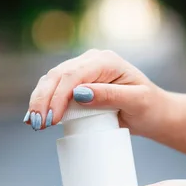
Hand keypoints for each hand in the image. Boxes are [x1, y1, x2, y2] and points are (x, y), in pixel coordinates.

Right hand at [24, 49, 167, 136]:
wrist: (152, 112)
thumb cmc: (149, 107)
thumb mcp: (137, 102)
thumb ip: (110, 96)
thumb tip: (79, 94)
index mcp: (106, 61)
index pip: (73, 75)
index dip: (58, 96)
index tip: (51, 119)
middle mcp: (91, 61)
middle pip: (57, 76)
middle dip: (43, 100)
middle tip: (37, 125)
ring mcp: (83, 70)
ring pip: (51, 80)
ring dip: (39, 101)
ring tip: (34, 123)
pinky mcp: (77, 82)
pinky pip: (54, 88)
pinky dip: (43, 101)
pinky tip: (33, 116)